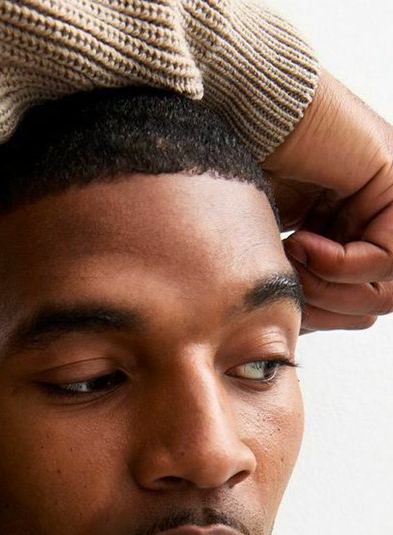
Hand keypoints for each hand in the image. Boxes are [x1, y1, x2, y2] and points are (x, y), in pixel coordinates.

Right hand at [263, 70, 392, 333]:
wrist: (242, 115)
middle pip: (377, 303)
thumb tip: (298, 335)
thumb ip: (297, 283)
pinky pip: (389, 257)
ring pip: (388, 289)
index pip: (360, 304)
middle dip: (327, 310)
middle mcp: (378, 216)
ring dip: (330, 289)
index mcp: (350, 229)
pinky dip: (340, 265)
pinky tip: (304, 241)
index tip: (283, 301)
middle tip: (289, 286)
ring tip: (293, 261)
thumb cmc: (241, 170)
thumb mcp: (272, 246)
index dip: (322, 317)